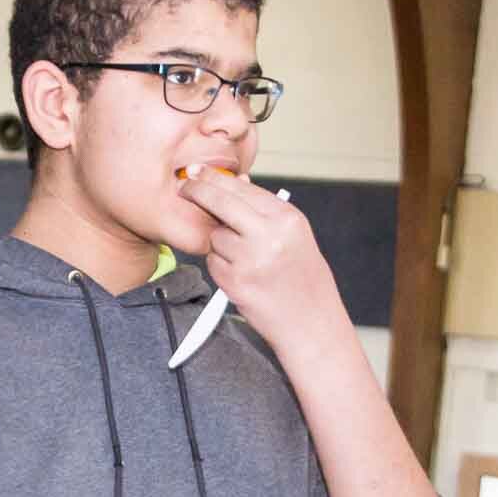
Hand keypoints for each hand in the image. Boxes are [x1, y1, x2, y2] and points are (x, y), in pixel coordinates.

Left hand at [176, 169, 342, 352]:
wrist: (312, 323)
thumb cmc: (304, 278)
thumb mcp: (295, 236)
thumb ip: (266, 210)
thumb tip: (237, 182)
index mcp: (287, 219)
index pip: (242, 188)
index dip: (215, 178)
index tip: (197, 173)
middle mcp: (269, 236)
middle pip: (219, 202)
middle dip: (197, 192)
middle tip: (185, 188)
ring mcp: (250, 260)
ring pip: (214, 237)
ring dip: (220, 243)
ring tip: (246, 259)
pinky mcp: (235, 283)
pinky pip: (213, 263)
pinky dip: (221, 267)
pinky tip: (243, 276)